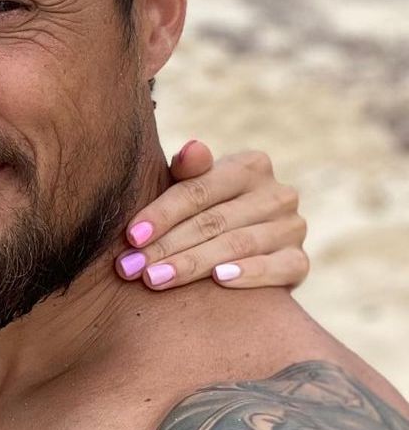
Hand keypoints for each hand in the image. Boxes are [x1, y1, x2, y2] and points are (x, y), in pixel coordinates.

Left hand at [115, 140, 308, 289]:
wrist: (241, 249)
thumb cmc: (203, 210)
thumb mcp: (191, 186)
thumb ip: (187, 170)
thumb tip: (192, 148)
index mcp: (250, 165)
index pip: (198, 190)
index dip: (161, 214)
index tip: (130, 236)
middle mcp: (277, 193)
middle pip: (213, 221)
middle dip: (166, 246)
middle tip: (132, 268)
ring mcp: (292, 227)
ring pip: (236, 245)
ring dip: (192, 264)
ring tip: (155, 279)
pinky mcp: (299, 260)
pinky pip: (277, 268)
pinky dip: (248, 273)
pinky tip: (218, 281)